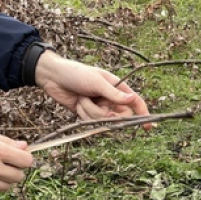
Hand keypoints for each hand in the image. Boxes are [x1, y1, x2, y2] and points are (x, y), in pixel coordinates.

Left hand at [35, 51, 149, 121]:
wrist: (53, 77)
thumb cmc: (76, 73)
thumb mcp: (97, 82)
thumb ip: (114, 93)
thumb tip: (132, 99)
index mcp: (117, 88)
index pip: (135, 102)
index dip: (143, 114)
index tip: (148, 126)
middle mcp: (110, 99)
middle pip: (119, 116)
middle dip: (107, 113)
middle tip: (97, 103)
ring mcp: (99, 107)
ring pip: (103, 121)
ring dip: (90, 111)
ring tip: (82, 98)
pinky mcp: (88, 114)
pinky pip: (91, 122)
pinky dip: (83, 114)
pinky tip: (77, 103)